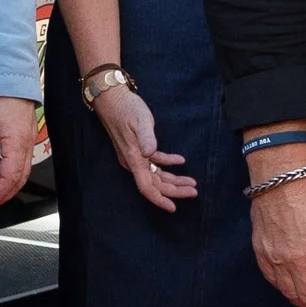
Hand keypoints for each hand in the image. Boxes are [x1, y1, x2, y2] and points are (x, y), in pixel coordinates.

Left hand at [0, 94, 39, 216]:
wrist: (7, 71)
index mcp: (16, 141)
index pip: (10, 178)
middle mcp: (26, 142)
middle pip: (19, 179)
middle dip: (2, 195)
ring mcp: (28, 138)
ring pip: (21, 171)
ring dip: (5, 184)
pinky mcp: (24, 134)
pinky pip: (19, 160)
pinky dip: (7, 171)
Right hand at [91, 80, 194, 213]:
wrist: (111, 98)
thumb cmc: (126, 108)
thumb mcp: (140, 120)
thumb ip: (147, 137)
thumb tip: (150, 153)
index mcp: (134, 159)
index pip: (147, 187)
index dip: (160, 199)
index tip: (173, 208)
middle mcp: (133, 162)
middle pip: (155, 184)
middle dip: (174, 190)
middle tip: (194, 191)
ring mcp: (135, 156)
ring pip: (156, 175)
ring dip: (173, 180)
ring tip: (191, 182)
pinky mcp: (137, 149)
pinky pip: (154, 163)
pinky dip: (167, 164)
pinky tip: (180, 161)